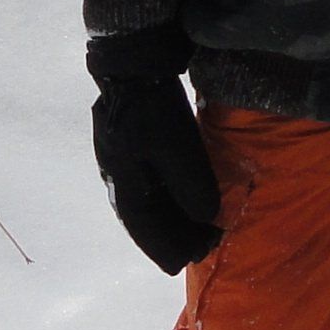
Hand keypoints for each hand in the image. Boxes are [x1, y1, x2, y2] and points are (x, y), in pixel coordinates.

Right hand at [89, 26, 220, 271]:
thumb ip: (192, 188)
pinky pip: (150, 188)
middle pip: (147, 222)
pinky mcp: (131, 150)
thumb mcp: (178, 150)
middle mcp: (120, 182)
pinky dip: (169, 201)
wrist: (133, 70)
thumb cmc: (155, 111)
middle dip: (176, 236)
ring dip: (174, 219)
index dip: (169, 248)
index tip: (191, 260)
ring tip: (203, 228)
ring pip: (149, 205)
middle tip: (208, 244)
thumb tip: (206, 218)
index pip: (146, 231)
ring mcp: (122, 166)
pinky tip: (186, 201)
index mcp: (127, 188)